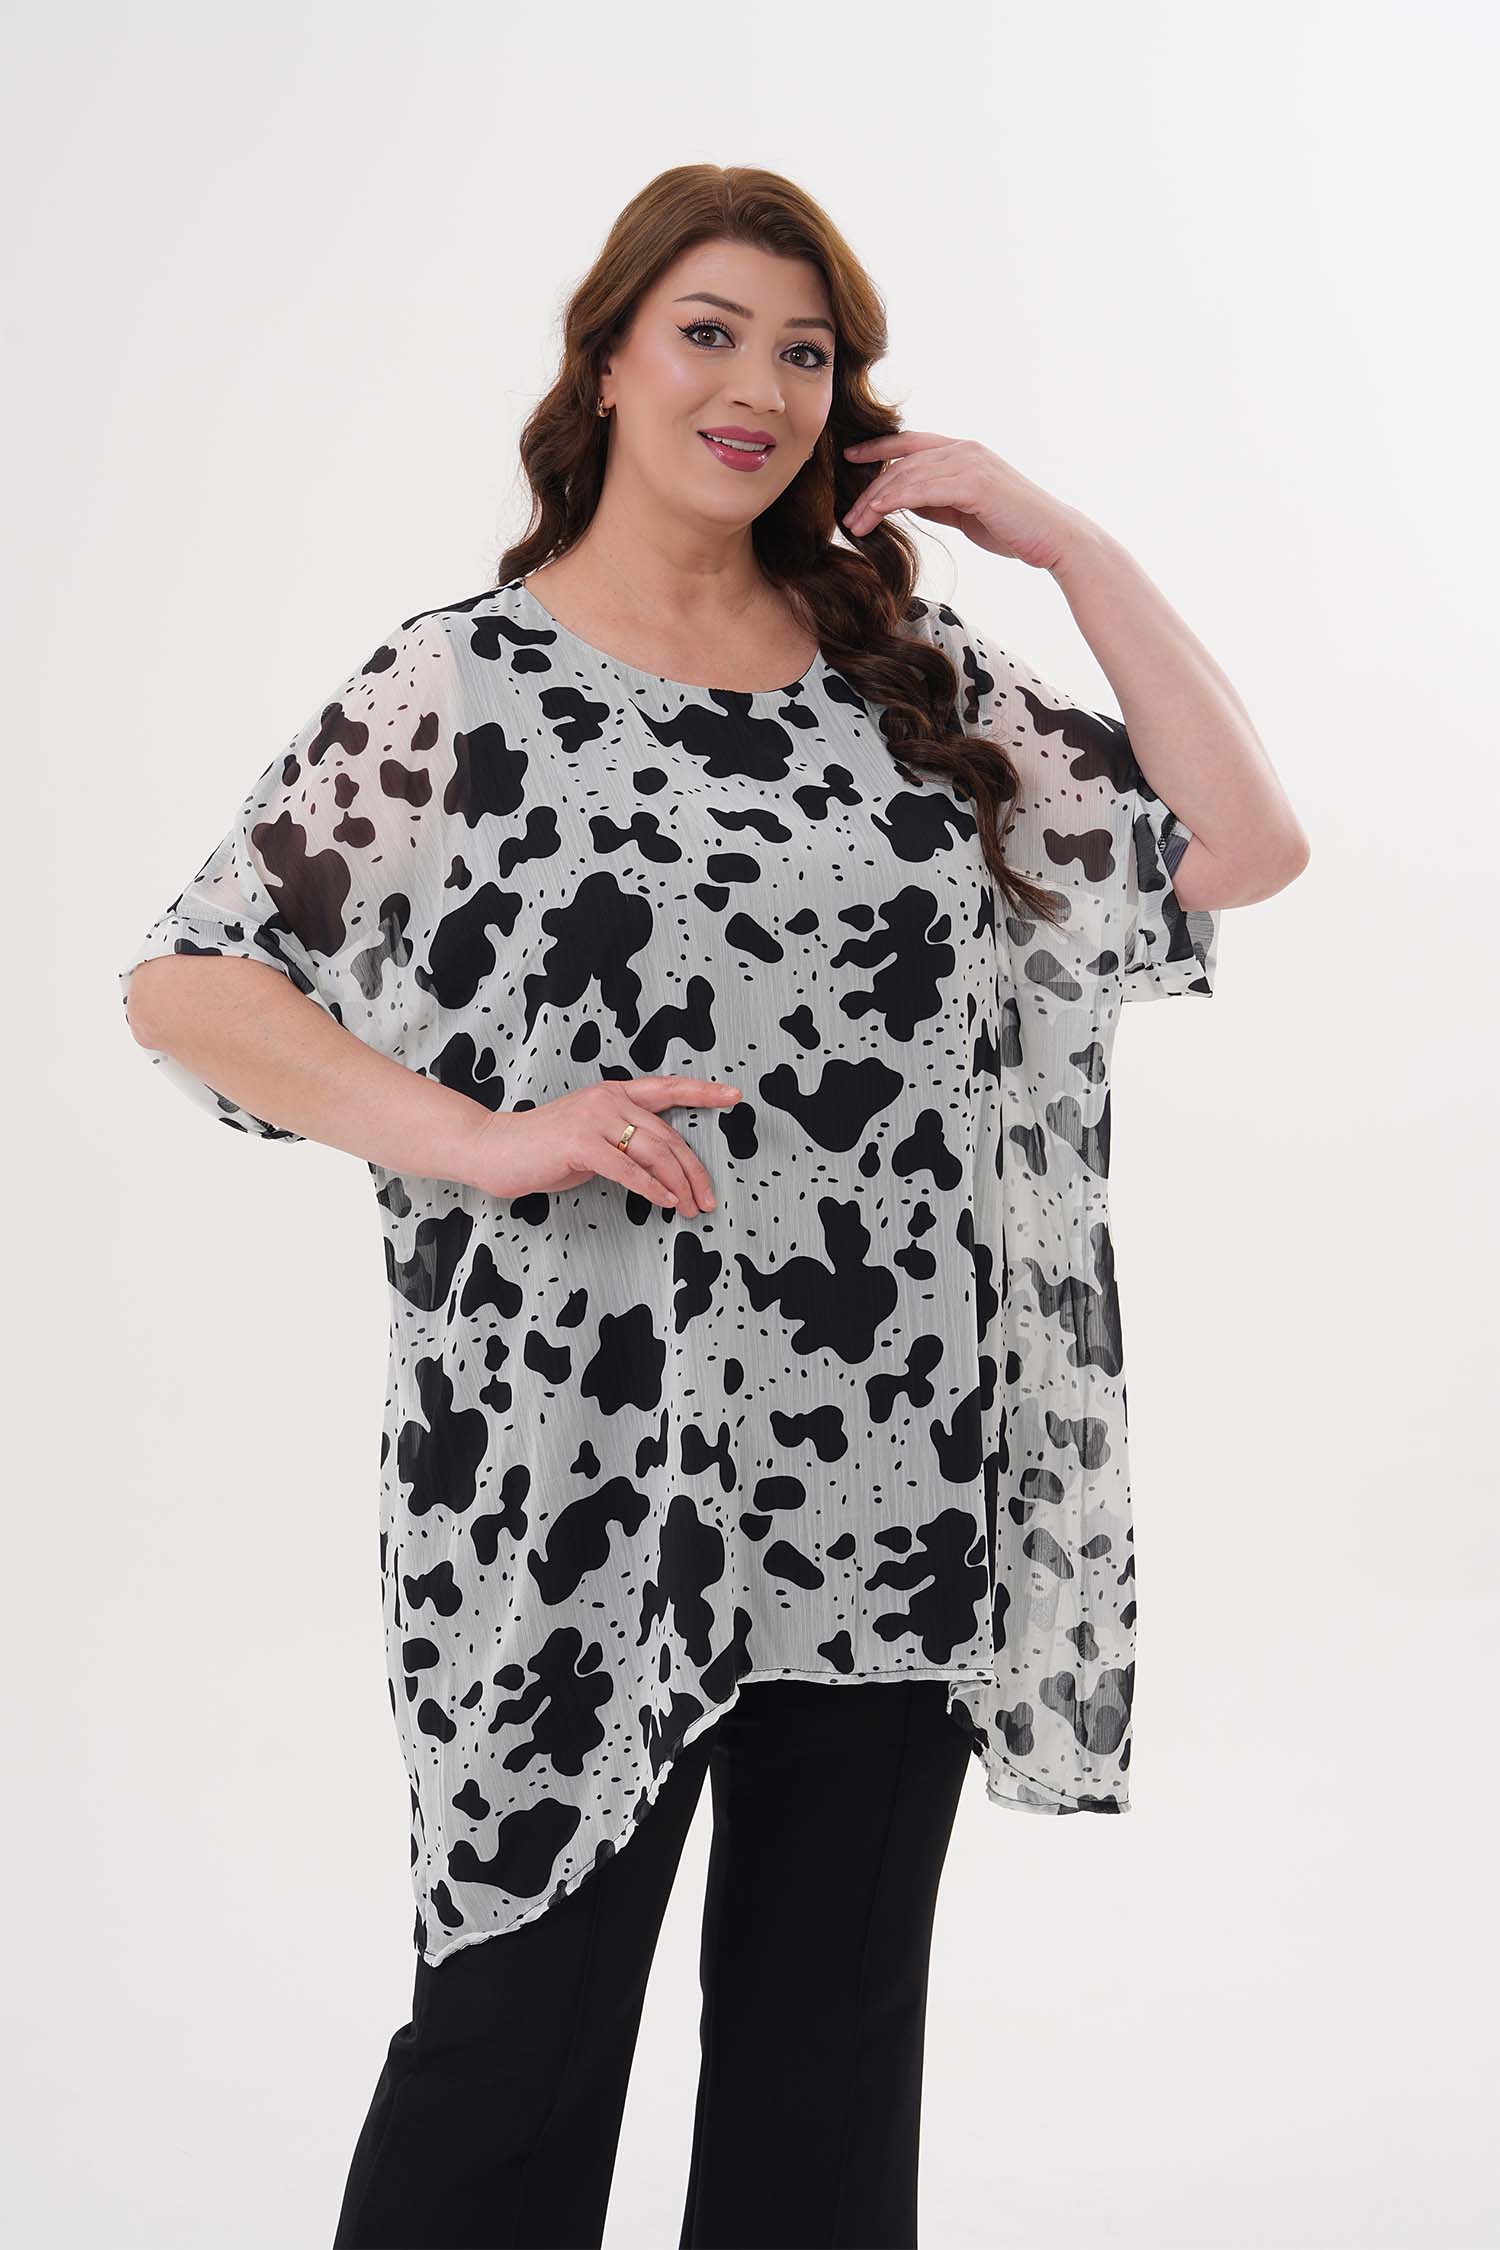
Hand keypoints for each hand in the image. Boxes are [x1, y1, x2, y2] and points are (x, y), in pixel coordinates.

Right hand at [462, 1073, 740, 1215]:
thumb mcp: (591, 1138)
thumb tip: (659, 1166)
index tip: (735, 1096)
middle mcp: (609, 1098)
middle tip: (708, 1199)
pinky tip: (665, 1202)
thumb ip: (623, 1142)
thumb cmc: (542, 1148)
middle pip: (668, 1136)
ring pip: (654, 1152)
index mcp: (614, 1093)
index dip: (704, 1092)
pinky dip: (651, 1188)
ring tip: (691, 1208)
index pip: (668, 1088)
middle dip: (694, 1171)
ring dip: (678, 1185)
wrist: (494, 1148)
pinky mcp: (581, 1143)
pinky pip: (627, 1169)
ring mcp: (594, 1118)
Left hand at [840, 432, 1088, 573]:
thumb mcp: (966, 510)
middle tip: (846, 516)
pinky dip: (897, 499)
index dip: (878, 448)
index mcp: (964, 452)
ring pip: (909, 475)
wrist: (1053, 538)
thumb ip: (938, 500)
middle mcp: (965, 449)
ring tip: (855, 525)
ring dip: (876, 501)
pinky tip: (878, 512)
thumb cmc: (1014, 528)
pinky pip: (924, 488)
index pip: (911, 442)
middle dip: (869, 489)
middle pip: (903, 462)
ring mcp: (970, 463)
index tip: (850, 459)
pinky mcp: (975, 484)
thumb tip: (908, 501)